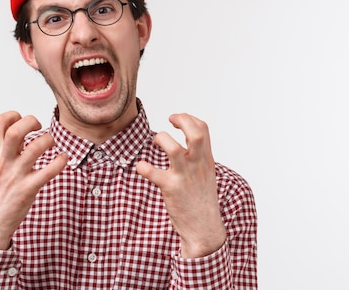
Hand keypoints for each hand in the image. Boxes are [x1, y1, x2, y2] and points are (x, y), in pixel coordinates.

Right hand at [0, 112, 68, 248]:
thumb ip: (5, 151)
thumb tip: (21, 134)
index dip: (13, 115)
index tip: (22, 120)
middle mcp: (3, 162)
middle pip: (15, 130)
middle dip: (31, 121)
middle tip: (38, 127)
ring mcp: (16, 176)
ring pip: (36, 147)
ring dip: (49, 140)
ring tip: (52, 145)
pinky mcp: (28, 190)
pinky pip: (49, 171)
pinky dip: (61, 161)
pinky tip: (63, 159)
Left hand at [136, 113, 225, 257]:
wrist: (204, 229)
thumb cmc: (202, 201)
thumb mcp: (207, 174)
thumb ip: (199, 157)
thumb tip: (189, 143)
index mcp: (206, 159)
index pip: (203, 128)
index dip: (188, 119)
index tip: (176, 121)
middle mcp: (197, 165)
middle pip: (195, 133)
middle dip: (181, 120)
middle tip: (169, 120)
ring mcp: (184, 176)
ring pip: (173, 148)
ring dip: (161, 139)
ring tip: (155, 143)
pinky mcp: (171, 189)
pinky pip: (153, 173)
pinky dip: (143, 166)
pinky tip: (141, 167)